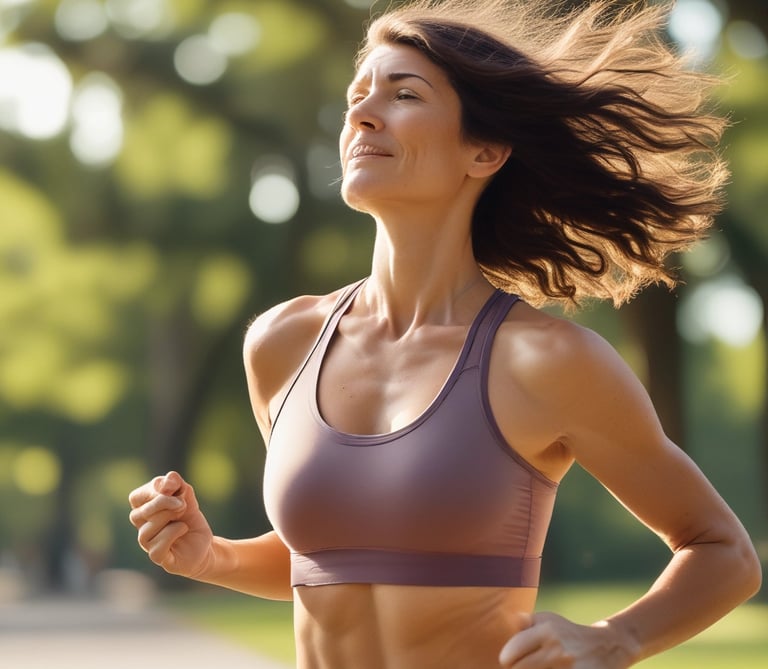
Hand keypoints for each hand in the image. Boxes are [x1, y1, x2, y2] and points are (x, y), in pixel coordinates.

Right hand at [128, 471, 213, 577]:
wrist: (203, 542)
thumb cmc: (189, 518)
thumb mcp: (186, 496)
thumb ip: (177, 484)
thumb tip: (168, 479)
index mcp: (144, 510)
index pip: (136, 498)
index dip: (153, 490)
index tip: (173, 487)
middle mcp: (142, 527)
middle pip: (140, 513)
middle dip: (163, 503)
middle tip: (182, 503)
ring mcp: (148, 544)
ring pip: (146, 530)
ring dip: (168, 518)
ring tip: (182, 517)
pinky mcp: (158, 557)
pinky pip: (157, 547)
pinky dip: (172, 533)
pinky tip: (182, 529)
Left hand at [499, 612, 632, 668]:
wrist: (608, 646)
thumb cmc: (569, 633)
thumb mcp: (548, 620)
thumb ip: (525, 623)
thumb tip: (507, 620)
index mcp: (548, 631)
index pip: (511, 653)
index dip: (506, 659)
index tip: (508, 660)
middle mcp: (558, 650)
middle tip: (523, 666)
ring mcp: (570, 668)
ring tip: (540, 666)